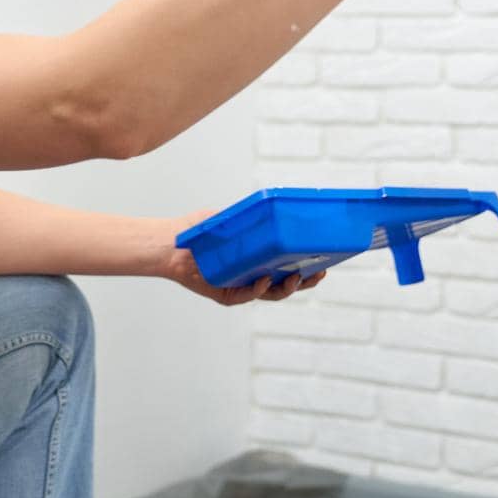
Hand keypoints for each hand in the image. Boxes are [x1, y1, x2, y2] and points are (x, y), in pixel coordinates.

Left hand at [160, 209, 327, 305]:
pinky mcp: (225, 294)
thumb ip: (251, 217)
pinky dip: (257, 289)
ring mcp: (241, 287)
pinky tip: (265, 280)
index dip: (307, 269)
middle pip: (286, 285)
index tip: (325, 263)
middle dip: (305, 281)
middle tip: (320, 273)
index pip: (289, 268)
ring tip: (296, 278)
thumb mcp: (232, 219)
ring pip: (270, 294)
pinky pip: (246, 295)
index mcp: (259, 261)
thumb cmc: (200, 230)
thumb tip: (276, 202)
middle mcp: (253, 277)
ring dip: (286, 288)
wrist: (172, 243)